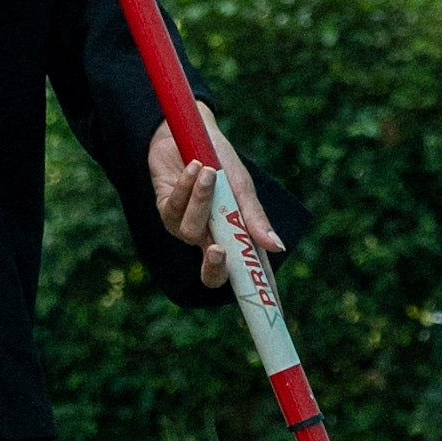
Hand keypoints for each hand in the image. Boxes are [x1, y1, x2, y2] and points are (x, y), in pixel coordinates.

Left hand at [147, 105, 283, 291]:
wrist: (188, 129)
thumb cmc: (220, 159)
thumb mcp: (242, 188)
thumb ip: (255, 219)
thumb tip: (277, 248)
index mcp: (234, 235)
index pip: (250, 271)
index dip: (261, 292)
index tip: (274, 310)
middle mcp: (209, 237)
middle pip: (212, 274)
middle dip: (214, 268)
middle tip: (218, 251)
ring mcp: (185, 225)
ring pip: (192, 231)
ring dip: (201, 201)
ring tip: (210, 171)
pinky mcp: (164, 209)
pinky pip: (174, 208)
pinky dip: (187, 187)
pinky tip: (196, 167)